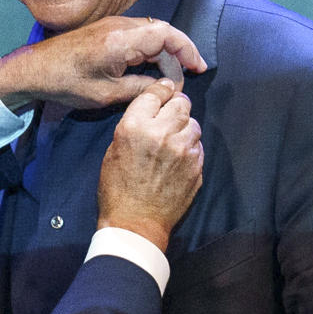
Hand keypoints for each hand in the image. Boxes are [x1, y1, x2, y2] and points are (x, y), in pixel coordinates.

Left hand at [0, 16, 204, 111]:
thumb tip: (168, 88)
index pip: (167, 35)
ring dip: (166, 52)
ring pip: (152, 32)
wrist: (35, 68)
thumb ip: (141, 89)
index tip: (199, 67)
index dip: (187, 49)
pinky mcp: (107, 29)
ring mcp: (113, 25)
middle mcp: (120, 25)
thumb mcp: (107, 94)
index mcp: (121, 40)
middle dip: (180, 52)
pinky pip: (139, 34)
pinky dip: (152, 49)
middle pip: (163, 31)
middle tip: (190, 75)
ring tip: (173, 76)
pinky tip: (154, 67)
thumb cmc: (67, 82)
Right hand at [96, 85, 202, 250]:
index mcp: (136, 126)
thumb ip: (135, 124)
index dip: (161, 91)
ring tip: (173, 143)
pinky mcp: (196, 166)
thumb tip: (152, 110)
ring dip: (185, 129)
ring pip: (193, 124)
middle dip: (176, 107)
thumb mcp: (114, 150)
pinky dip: (190, 149)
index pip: (156, 92)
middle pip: (181, 103)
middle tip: (169, 117)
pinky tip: (178, 160)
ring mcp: (183, 150)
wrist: (135, 223)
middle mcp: (163, 133)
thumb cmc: (117, 189)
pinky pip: (198, 146)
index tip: (164, 92)